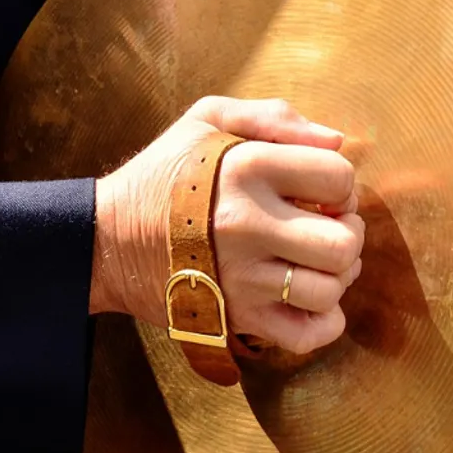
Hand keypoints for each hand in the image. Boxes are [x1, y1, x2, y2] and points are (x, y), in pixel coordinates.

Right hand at [90, 96, 364, 353]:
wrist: (103, 239)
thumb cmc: (165, 173)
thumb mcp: (208, 120)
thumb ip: (275, 117)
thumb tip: (338, 141)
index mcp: (248, 168)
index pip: (339, 177)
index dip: (342, 184)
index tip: (321, 192)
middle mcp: (248, 224)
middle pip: (344, 243)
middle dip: (349, 234)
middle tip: (327, 228)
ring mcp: (241, 277)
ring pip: (329, 291)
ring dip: (336, 278)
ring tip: (315, 263)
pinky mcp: (235, 318)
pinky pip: (307, 335)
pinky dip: (324, 323)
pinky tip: (309, 300)